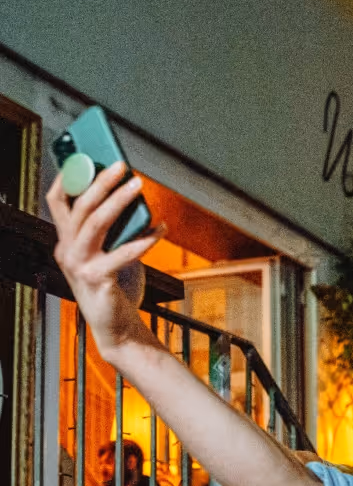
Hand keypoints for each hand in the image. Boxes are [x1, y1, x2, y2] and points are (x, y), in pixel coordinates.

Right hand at [46, 161, 164, 358]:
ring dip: (119, 201)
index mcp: (66, 242)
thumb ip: (115, 231)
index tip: (87, 157)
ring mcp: (78, 265)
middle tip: (122, 166)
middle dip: (101, 181)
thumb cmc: (115, 290)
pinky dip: (144, 239)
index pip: (58, 203)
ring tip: (138, 186)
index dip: (68, 178)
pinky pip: (122, 252)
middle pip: (80, 206)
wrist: (117, 328)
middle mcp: (66, 251)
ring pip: (96, 222)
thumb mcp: (111, 254)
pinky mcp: (95, 279)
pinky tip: (161, 228)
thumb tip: (133, 201)